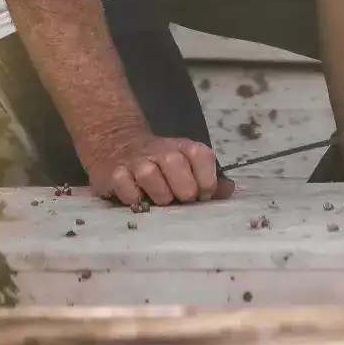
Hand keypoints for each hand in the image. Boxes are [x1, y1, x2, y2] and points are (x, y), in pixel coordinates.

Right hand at [82, 132, 234, 206]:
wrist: (117, 143)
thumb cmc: (160, 163)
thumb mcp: (186, 164)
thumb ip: (209, 179)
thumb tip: (229, 190)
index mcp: (182, 147)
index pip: (201, 155)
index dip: (207, 179)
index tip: (205, 195)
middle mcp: (160, 151)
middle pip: (175, 163)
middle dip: (184, 188)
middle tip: (184, 201)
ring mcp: (136, 161)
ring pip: (150, 175)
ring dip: (160, 195)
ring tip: (162, 201)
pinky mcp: (114, 174)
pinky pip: (126, 188)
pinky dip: (134, 198)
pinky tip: (139, 201)